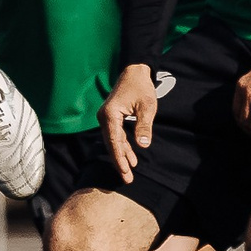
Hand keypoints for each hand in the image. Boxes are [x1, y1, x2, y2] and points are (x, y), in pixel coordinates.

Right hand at [101, 64, 159, 181]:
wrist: (134, 72)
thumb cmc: (141, 87)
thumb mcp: (147, 107)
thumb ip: (143, 126)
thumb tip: (143, 146)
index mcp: (110, 114)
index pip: (114, 140)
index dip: (119, 158)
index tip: (125, 171)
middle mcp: (104, 117)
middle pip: (111, 144)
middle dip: (119, 162)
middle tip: (127, 179)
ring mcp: (106, 118)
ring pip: (113, 141)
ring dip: (121, 156)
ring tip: (129, 173)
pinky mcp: (111, 118)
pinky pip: (116, 136)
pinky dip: (123, 147)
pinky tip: (131, 158)